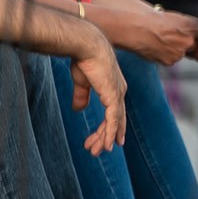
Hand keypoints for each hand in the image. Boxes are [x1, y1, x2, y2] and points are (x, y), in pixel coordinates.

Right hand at [69, 34, 128, 153]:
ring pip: (114, 123)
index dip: (106, 127)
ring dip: (104, 139)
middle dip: (104, 136)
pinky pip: (113, 120)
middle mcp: (119, 92)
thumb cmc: (84, 59)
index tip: (99, 140)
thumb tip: (78, 109)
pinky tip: (107, 145)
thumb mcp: (82, 82)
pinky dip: (110, 133)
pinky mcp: (114, 96)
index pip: (113, 112)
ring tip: (96, 152)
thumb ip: (82, 96)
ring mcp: (118, 95)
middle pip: (115, 120)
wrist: (86, 46)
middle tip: (95, 150)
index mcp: (114, 88)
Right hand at [113, 4, 197, 66]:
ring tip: (159, 40)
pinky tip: (155, 47)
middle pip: (191, 45)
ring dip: (172, 49)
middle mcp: (188, 41)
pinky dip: (164, 55)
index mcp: (190, 26)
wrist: (136, 29)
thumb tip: (196, 29)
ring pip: (179, 53)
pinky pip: (170, 60)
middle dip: (183, 42)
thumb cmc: (151, 20)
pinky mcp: (170, 62)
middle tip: (168, 35)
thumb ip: (187, 24)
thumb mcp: (174, 17)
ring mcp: (180, 53)